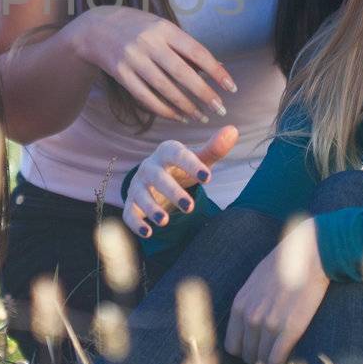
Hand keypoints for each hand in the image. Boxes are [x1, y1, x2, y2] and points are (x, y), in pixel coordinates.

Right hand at [72, 5, 236, 122]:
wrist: (96, 28)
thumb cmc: (140, 29)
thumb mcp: (164, 29)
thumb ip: (188, 48)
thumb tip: (219, 68)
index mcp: (165, 29)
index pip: (197, 52)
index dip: (216, 71)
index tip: (231, 88)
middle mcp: (149, 43)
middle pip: (182, 73)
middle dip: (204, 94)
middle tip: (220, 109)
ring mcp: (133, 59)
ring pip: (164, 88)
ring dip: (185, 106)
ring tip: (201, 117)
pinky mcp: (121, 74)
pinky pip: (145, 97)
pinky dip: (163, 109)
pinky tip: (178, 116)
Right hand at [123, 126, 237, 238]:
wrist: (156, 178)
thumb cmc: (182, 168)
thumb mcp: (199, 159)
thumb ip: (215, 148)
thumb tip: (233, 130)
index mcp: (167, 152)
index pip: (177, 154)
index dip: (191, 165)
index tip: (208, 179)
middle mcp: (149, 167)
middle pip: (157, 177)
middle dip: (172, 192)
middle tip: (190, 207)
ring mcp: (138, 185)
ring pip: (140, 195)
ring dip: (151, 208)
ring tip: (164, 221)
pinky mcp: (131, 203)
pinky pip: (129, 212)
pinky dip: (136, 223)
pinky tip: (147, 233)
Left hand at [224, 218, 328, 363]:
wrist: (309, 256)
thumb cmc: (285, 264)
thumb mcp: (256, 281)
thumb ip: (249, 302)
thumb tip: (249, 321)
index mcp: (240, 305)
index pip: (232, 344)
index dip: (243, 351)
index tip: (254, 353)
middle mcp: (250, 316)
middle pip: (247, 354)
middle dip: (257, 360)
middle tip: (268, 362)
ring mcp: (269, 324)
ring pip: (262, 360)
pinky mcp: (290, 329)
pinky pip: (277, 359)